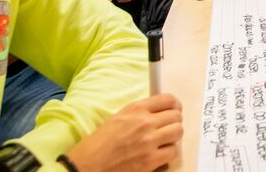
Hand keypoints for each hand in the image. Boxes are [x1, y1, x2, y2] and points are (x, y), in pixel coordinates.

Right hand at [64, 93, 182, 171]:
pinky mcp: (150, 160)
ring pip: (178, 132)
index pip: (168, 99)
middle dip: (174, 121)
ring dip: (173, 137)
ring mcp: (149, 141)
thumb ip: (140, 112)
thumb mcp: (119, 118)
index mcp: (136, 109)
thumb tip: (159, 111)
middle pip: (176, 116)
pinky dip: (168, 154)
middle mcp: (144, 122)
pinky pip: (172, 152)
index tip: (176, 109)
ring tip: (164, 141)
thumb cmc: (99, 144)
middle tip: (169, 127)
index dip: (175, 105)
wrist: (88, 165)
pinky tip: (159, 154)